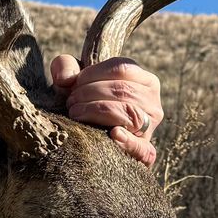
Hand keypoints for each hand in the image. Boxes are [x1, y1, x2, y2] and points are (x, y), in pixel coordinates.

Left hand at [48, 55, 162, 167]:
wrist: (85, 134)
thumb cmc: (82, 99)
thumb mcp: (73, 78)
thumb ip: (65, 66)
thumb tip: (66, 79)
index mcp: (144, 80)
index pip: (123, 69)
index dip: (95, 74)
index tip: (74, 83)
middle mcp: (152, 102)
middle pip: (124, 90)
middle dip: (90, 93)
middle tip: (71, 101)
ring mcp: (150, 127)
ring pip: (129, 113)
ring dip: (96, 111)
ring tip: (76, 113)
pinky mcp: (145, 150)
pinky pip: (143, 148)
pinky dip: (129, 141)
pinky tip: (113, 134)